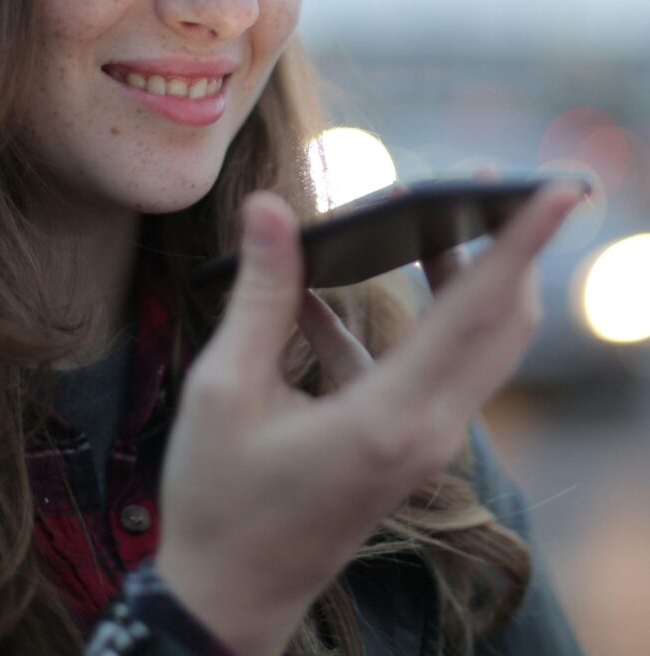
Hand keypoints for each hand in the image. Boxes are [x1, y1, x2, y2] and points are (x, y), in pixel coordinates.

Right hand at [156, 184, 581, 655]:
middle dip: (508, 247)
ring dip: (466, 277)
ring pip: (477, 344)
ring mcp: (425, 441)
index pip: (477, 310)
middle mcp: (429, 429)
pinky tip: (323, 294)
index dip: (520, 242)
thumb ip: (259, 294)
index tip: (559, 190)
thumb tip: (270, 207)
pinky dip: (400, 321)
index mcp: (390, 417)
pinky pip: (425, 366)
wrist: (230, 597)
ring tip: (432, 215)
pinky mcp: (407, 444)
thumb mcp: (225, 389)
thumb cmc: (220, 499)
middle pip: (502, 323)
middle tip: (489, 181)